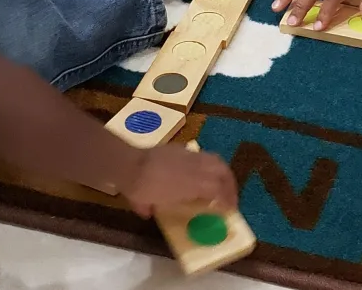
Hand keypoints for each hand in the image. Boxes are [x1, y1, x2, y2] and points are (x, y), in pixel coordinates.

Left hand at [124, 145, 238, 219]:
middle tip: (232, 197)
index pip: (217, 190)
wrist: (129, 163)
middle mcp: (195, 168)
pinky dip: (209, 165)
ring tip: (223, 183)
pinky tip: (204, 171)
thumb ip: (151, 208)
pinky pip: (203, 156)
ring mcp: (189, 156)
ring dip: (224, 173)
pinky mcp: (182, 149)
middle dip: (231, 185)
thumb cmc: (139, 187)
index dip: (227, 200)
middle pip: (223, 172)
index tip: (230, 210)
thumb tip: (148, 211)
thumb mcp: (146, 204)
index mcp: (191, 185)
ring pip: (216, 161)